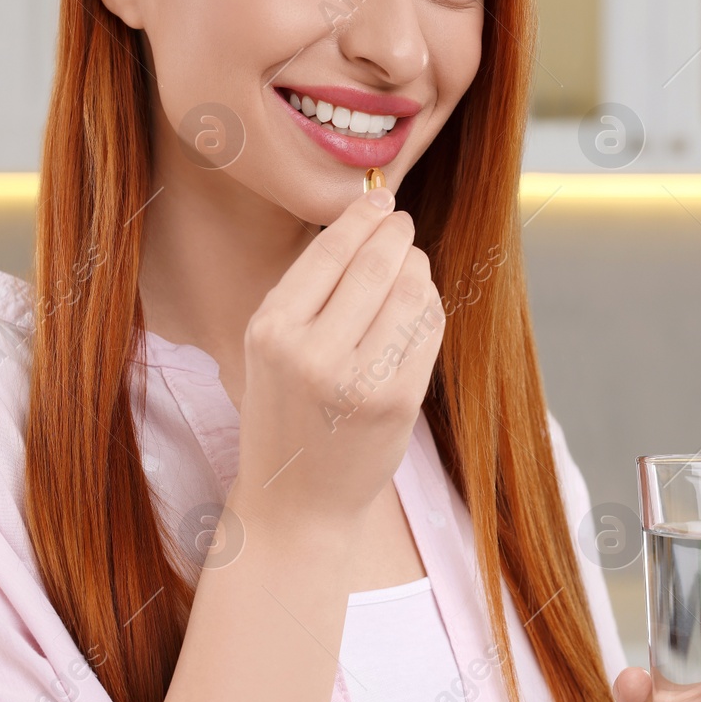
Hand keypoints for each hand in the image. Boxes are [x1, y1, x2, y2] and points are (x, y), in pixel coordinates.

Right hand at [229, 188, 443, 536]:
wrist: (297, 502)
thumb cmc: (287, 416)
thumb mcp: (271, 348)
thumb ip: (310, 291)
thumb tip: (369, 220)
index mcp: (270, 330)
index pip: (330, 251)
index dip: (363, 217)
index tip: (380, 199)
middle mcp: (311, 353)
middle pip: (376, 264)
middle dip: (397, 235)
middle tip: (402, 224)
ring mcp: (359, 380)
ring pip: (411, 291)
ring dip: (418, 270)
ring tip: (410, 269)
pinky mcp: (398, 402)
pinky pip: (429, 330)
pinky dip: (430, 309)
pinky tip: (417, 311)